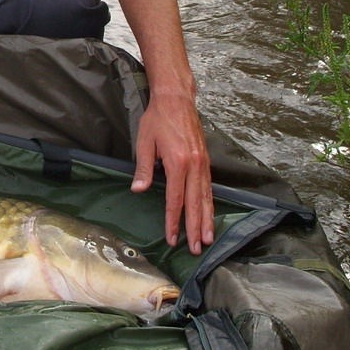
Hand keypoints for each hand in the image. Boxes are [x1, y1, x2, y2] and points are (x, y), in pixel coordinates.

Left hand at [131, 92, 214, 253]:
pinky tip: (210, 215)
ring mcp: (203, 163)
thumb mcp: (145, 142)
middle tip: (196, 249)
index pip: (176, 199)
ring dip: (208, 220)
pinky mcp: (206, 160)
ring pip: (207, 197)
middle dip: (195, 228)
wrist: (176, 99)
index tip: (172, 238)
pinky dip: (210, 204)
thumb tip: (139, 189)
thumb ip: (144, 167)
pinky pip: (209, 187)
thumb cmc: (157, 119)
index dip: (173, 221)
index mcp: (179, 162)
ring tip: (209, 239)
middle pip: (195, 203)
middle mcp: (195, 165)